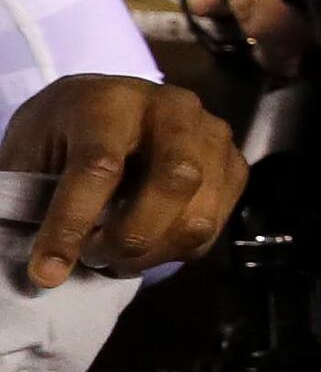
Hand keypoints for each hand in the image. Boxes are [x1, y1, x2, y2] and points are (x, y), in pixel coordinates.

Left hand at [1, 72, 241, 286]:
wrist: (108, 112)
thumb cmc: (62, 137)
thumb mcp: (34, 152)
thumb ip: (38, 194)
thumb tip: (49, 263)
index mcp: (111, 99)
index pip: (101, 165)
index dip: (72, 224)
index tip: (46, 271)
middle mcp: (174, 108)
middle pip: (174, 183)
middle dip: (131, 237)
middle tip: (93, 256)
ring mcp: (213, 135)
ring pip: (200, 216)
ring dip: (152, 253)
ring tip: (113, 255)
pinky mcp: (235, 165)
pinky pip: (213, 228)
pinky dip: (175, 250)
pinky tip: (144, 241)